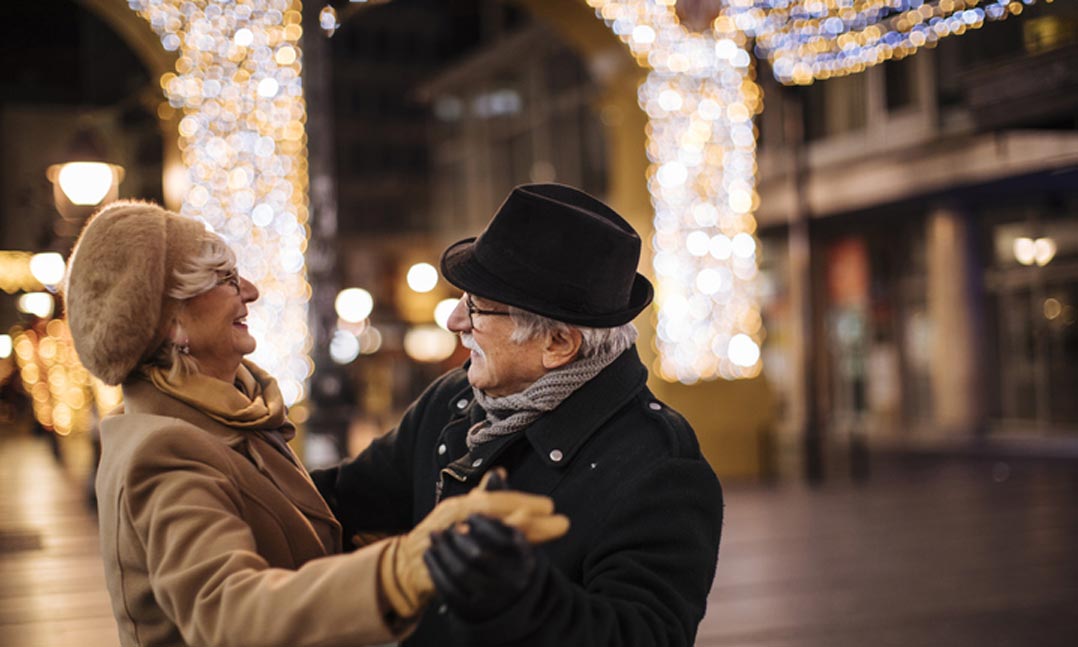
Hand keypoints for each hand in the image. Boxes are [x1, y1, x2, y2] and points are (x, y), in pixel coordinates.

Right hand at [378, 469, 567, 619]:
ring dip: (520, 538)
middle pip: (497, 518)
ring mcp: (449, 544)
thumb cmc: (442, 536)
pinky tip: (519, 561)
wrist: (406, 566)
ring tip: (547, 534)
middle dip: (531, 520)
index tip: (551, 507)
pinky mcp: (447, 566)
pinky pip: (475, 563)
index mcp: (461, 508)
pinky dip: (496, 560)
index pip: (497, 501)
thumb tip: (500, 473)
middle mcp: (454, 521)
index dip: (525, 503)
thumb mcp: (460, 513)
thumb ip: (482, 496)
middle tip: (561, 523)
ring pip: (488, 539)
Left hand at [424, 514, 537, 620]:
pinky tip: (430, 554)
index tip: (470, 515)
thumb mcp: (510, 533)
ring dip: (444, 550)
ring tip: (435, 536)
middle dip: (459, 538)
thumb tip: (495, 473)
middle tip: (447, 526)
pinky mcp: (472, 611)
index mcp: (526, 560)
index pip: (504, 540)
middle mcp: (512, 582)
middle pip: (479, 556)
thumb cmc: (505, 557)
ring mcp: (492, 599)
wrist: (503, 603)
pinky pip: (448, 589)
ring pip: (461, 572)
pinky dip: (436, 568)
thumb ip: (502, 504)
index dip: (485, 525)